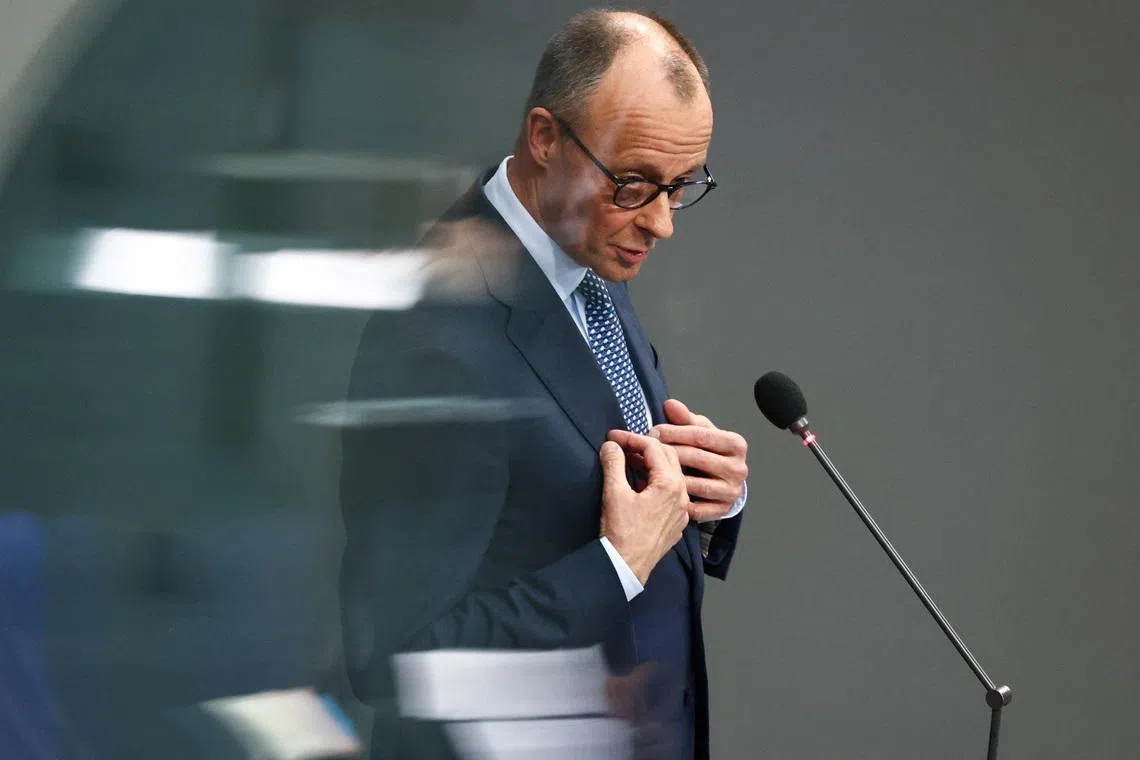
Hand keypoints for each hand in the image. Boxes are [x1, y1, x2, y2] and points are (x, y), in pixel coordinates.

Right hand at [599, 431, 689, 584]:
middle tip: (623, 445)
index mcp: (669, 484)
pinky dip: (657, 482)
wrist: (626, 567)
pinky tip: (640, 485)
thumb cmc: (621, 531)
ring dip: (652, 464)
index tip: (613, 437)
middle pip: (668, 457)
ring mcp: (682, 510)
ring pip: (672, 475)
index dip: (631, 438)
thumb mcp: (614, 493)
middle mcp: (682, 495)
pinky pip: (672, 493)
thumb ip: (614, 463)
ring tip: (629, 462)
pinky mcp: (677, 523)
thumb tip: (611, 446)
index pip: (654, 448)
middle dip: (645, 447)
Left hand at [650, 399, 748, 522]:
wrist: (724, 480)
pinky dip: (676, 502)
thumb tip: (670, 405)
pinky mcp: (723, 509)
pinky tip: (658, 493)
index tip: (653, 432)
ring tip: (644, 470)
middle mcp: (738, 468)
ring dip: (666, 478)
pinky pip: (696, 508)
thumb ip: (685, 419)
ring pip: (694, 484)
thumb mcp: (701, 431)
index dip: (673, 432)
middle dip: (666, 453)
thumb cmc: (709, 451)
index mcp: (736, 445)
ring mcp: (731, 491)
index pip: (700, 435)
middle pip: (696, 458)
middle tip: (643, 451)